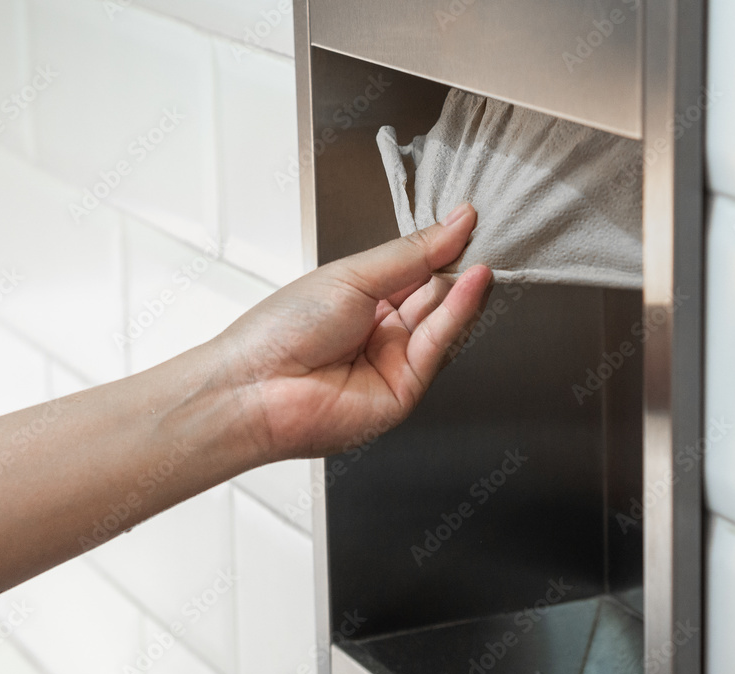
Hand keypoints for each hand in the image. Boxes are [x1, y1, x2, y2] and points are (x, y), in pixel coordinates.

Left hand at [223, 202, 491, 460]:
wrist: (255, 386)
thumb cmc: (280, 330)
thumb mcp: (352, 275)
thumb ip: (411, 254)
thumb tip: (455, 223)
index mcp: (362, 300)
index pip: (417, 270)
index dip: (442, 248)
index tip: (467, 222)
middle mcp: (381, 332)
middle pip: (435, 296)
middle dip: (455, 267)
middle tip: (477, 239)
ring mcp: (394, 362)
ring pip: (442, 322)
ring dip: (462, 290)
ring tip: (478, 259)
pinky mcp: (405, 390)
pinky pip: (437, 346)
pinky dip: (458, 314)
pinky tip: (471, 284)